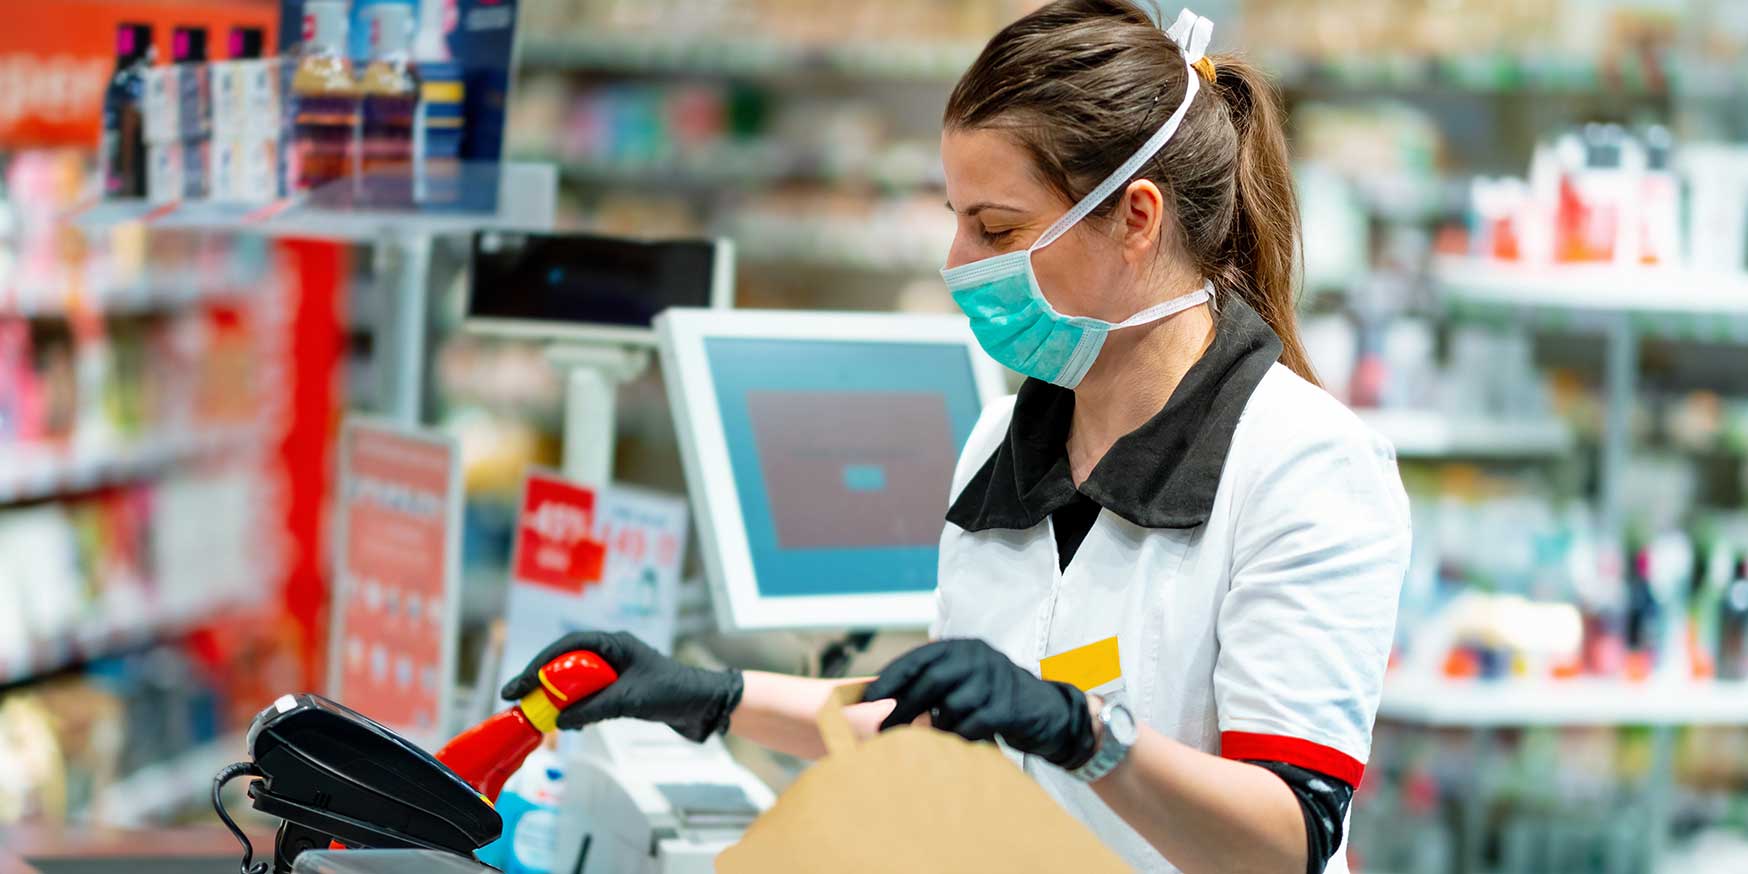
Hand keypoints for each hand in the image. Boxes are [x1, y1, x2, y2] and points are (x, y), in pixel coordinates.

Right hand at [500, 631, 742, 741]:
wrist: (705, 706)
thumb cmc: (673, 693)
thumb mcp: (630, 700)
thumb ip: (594, 708)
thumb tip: (559, 720)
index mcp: (614, 643)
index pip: (567, 646)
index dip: (539, 663)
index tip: (519, 683)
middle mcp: (612, 652)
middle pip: (566, 661)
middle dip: (541, 679)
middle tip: (517, 698)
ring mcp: (616, 671)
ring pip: (576, 679)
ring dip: (556, 694)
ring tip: (535, 711)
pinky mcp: (621, 689)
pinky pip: (589, 694)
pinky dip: (575, 706)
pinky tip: (566, 721)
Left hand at [862, 638, 1095, 769]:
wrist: (1050, 713)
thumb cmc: (996, 700)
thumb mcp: (966, 682)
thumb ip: (933, 685)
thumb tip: (884, 700)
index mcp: (961, 648)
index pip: (917, 659)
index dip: (890, 679)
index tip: (867, 698)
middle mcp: (977, 657)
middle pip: (930, 681)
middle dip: (903, 707)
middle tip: (884, 730)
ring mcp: (994, 679)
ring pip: (950, 707)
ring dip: (937, 728)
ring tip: (935, 740)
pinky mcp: (1007, 706)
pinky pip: (971, 727)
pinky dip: (960, 739)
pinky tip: (960, 744)